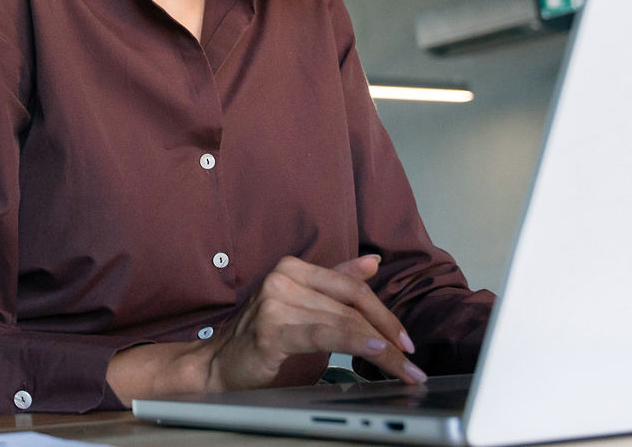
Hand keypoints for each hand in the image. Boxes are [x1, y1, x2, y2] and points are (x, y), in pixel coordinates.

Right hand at [198, 254, 425, 391]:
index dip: (384, 312)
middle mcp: (284, 278)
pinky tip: (375, 351)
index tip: (406, 340)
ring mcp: (275, 302)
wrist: (219, 364)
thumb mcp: (304, 305)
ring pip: (343, 323)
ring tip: (403, 369)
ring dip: (380, 350)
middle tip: (412, 363)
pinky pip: (324, 334)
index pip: (352, 287)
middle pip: (352, 306)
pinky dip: (355, 343)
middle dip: (388, 335)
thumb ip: (337, 283)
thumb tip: (373, 261)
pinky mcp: (271, 330)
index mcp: (294, 268)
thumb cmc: (264, 336)